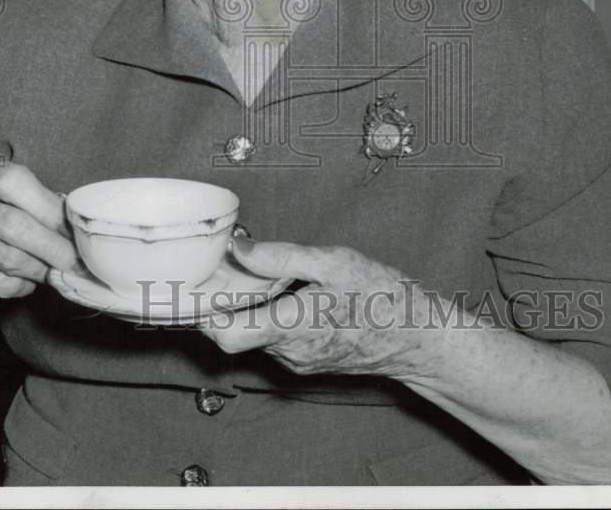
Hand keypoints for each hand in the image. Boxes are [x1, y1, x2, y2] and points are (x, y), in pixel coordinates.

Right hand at [0, 163, 77, 314]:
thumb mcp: (17, 202)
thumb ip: (43, 207)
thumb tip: (80, 231)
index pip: (14, 183)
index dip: (48, 207)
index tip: (74, 230)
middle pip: (12, 224)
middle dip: (51, 246)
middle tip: (75, 262)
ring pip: (8, 258)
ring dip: (39, 268)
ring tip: (53, 270)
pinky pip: (0, 283)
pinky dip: (23, 285)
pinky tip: (27, 280)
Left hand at [199, 238, 438, 380]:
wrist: (416, 337)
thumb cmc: (381, 297)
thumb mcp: (333, 262)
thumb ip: (281, 256)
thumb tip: (240, 248)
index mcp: (291, 325)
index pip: (226, 334)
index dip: (203, 314)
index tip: (193, 288)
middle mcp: (289, 352)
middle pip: (235, 333)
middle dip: (224, 303)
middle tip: (223, 270)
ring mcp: (297, 362)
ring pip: (254, 336)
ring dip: (249, 309)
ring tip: (259, 276)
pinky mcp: (306, 363)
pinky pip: (274, 340)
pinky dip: (269, 318)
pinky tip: (285, 295)